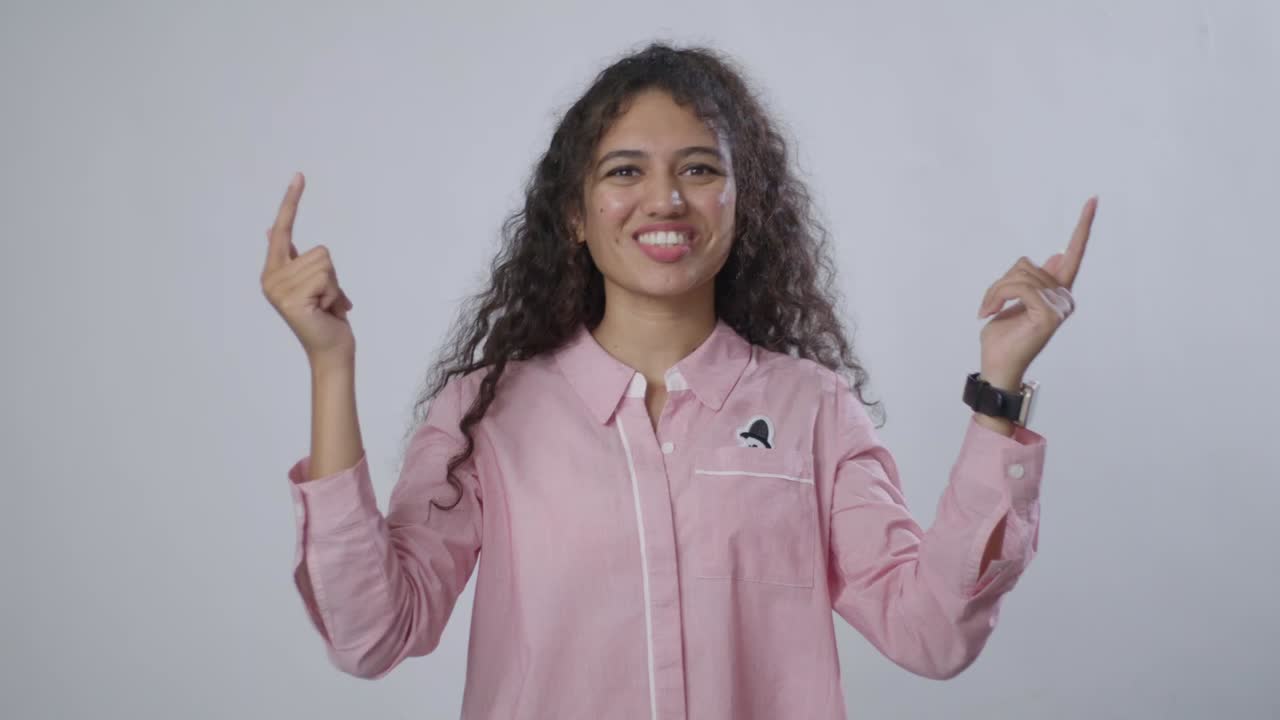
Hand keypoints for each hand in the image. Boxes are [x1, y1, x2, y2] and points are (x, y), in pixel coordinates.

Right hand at [260, 172, 355, 365]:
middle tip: (326, 299)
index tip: (300, 176)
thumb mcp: (310, 281)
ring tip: (325, 305)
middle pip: (320, 251)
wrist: (331, 350)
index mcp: (274, 271)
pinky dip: (335, 295)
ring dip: (335, 287)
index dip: (291, 202)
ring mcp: (279, 290)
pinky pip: (327, 279)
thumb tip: (269, 230)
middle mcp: (271, 278)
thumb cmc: (325, 316)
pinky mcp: (291, 300)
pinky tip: (326, 311)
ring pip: (325, 264)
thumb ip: (291, 257)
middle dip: (332, 276)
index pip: (282, 229)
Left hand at [976, 196, 1096, 389]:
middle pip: (1026, 264)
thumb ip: (1032, 277)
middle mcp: (1064, 297)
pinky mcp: (1050, 314)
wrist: (996, 364)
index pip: (1074, 254)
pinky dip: (998, 296)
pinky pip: (1020, 287)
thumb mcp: (1012, 298)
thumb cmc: (1002, 336)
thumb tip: (1055, 255)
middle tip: (989, 306)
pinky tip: (990, 313)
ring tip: (990, 311)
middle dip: (1000, 282)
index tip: (1093, 200)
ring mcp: (1060, 305)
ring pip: (1020, 274)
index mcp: (1058, 291)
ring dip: (996, 291)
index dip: (1083, 227)